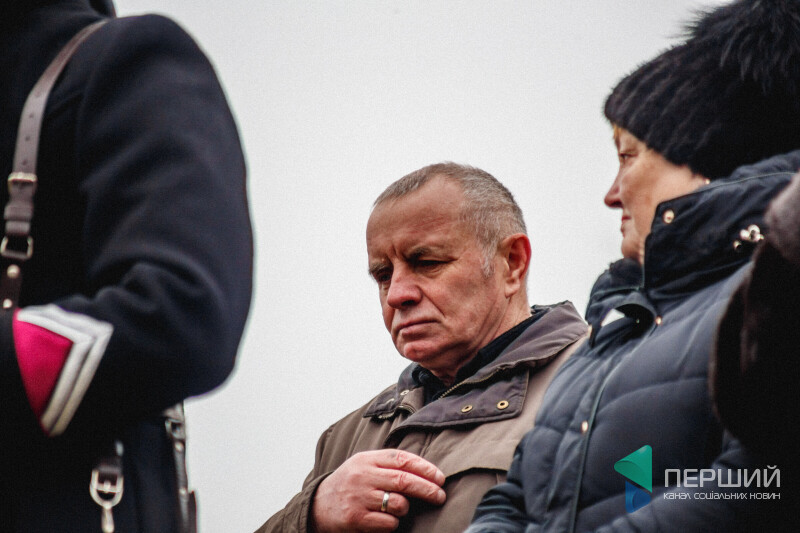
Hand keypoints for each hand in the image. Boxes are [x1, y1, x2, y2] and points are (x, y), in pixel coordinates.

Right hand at [310, 449, 445, 532]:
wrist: (318, 505)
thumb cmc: (350, 484)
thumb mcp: (364, 465)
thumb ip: (389, 464)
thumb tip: (426, 471)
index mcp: (367, 459)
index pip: (402, 459)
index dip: (425, 468)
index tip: (440, 478)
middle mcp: (362, 476)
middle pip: (404, 480)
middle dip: (428, 489)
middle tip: (440, 495)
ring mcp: (359, 498)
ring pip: (398, 503)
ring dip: (406, 508)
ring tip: (400, 508)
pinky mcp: (356, 519)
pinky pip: (389, 523)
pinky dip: (394, 523)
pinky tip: (387, 520)